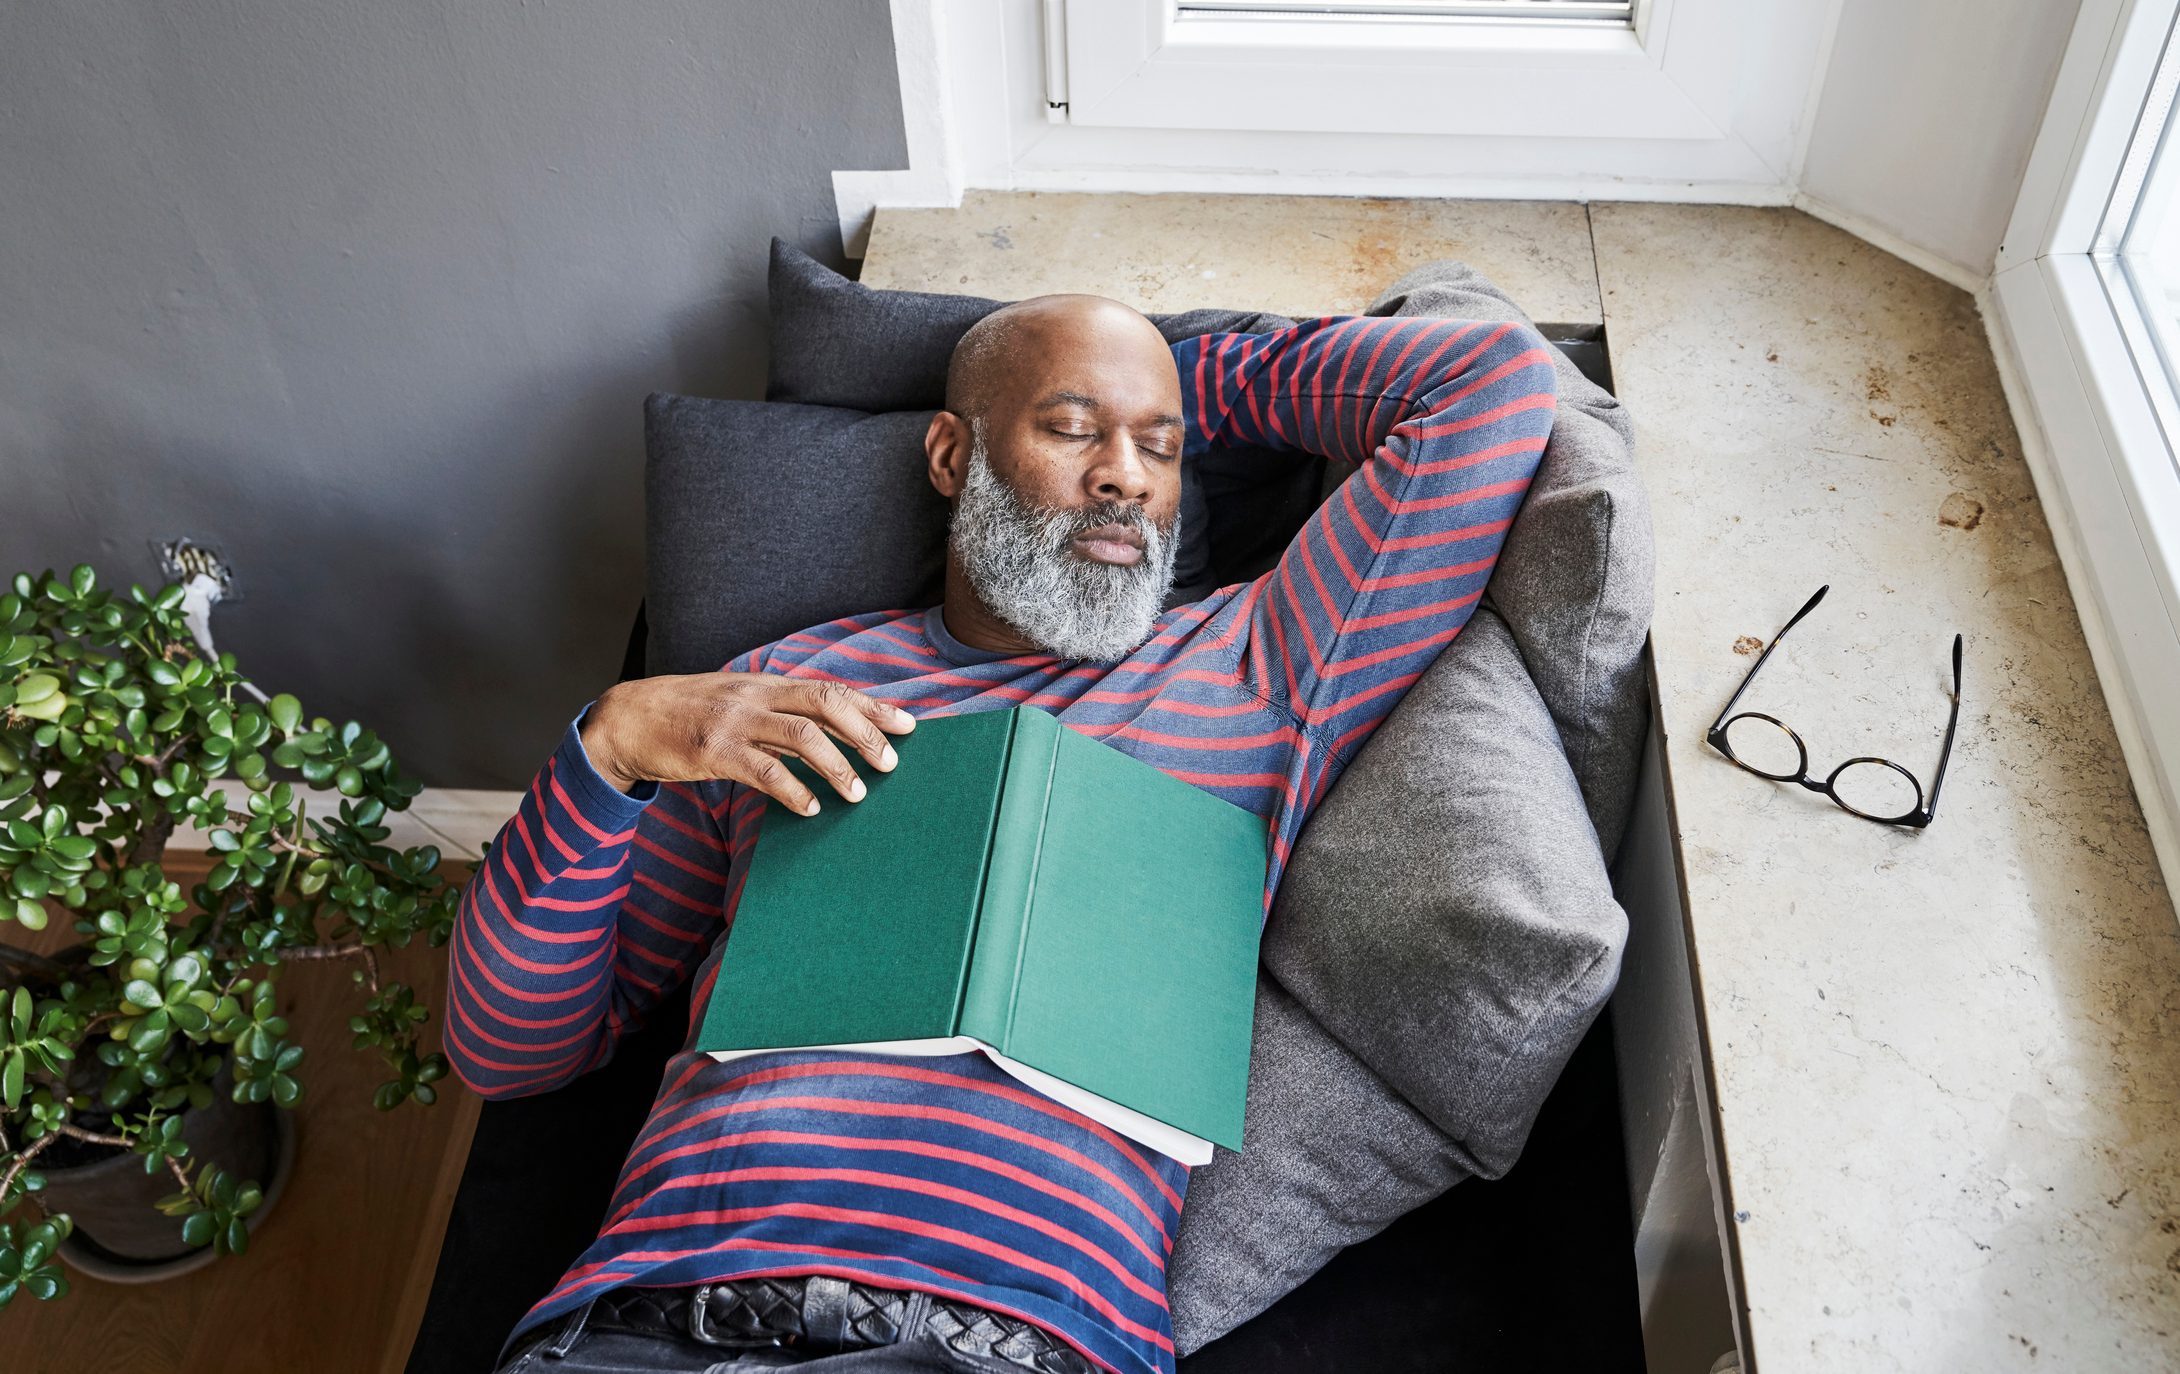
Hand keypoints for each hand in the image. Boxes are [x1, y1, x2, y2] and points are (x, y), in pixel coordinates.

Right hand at [580, 672, 914, 815]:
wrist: (629, 718)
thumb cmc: (691, 715)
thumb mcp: (739, 704)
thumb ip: (780, 716)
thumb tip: (832, 738)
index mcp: (767, 684)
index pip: (831, 689)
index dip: (872, 706)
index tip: (908, 724)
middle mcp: (757, 696)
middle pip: (825, 704)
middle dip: (865, 733)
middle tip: (891, 764)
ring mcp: (736, 721)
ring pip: (801, 737)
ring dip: (836, 767)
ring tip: (857, 794)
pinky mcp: (714, 750)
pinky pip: (764, 771)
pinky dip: (793, 791)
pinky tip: (809, 809)